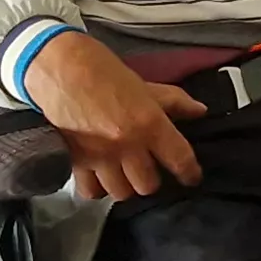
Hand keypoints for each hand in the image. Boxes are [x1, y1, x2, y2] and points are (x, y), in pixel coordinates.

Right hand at [21, 34, 204, 200]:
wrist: (61, 69)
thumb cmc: (104, 73)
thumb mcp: (144, 85)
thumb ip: (174, 102)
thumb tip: (200, 111)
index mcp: (149, 123)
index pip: (180, 159)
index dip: (190, 173)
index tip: (191, 178)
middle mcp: (127, 145)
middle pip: (148, 185)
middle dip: (150, 178)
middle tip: (147, 167)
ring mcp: (100, 157)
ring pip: (121, 192)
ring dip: (125, 184)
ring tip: (123, 173)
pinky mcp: (76, 162)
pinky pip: (91, 191)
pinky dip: (98, 188)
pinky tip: (100, 177)